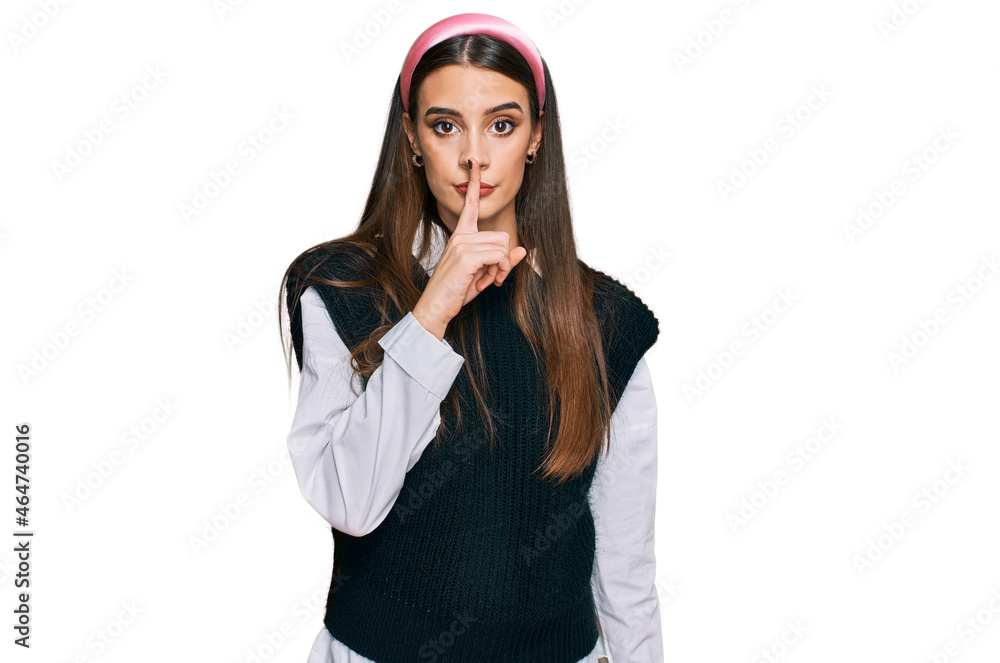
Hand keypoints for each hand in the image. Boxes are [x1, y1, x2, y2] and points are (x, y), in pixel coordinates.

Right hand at [411, 157, 527, 338]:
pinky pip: (499, 256)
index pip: (469, 204)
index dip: (473, 183)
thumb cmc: (455, 290)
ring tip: (486, 281)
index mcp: (461, 235)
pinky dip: (499, 271)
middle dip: (504, 260)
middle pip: (502, 236)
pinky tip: (485, 283)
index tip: (474, 164)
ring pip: (503, 246)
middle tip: (491, 278)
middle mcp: (461, 235)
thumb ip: (502, 261)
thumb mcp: (483, 274)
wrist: (436, 306)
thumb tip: (523, 250)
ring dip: (502, 268)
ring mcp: (462, 244)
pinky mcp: (466, 255)